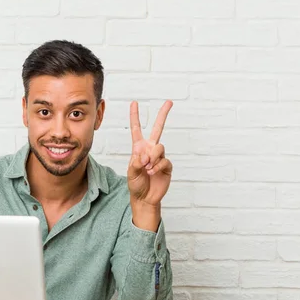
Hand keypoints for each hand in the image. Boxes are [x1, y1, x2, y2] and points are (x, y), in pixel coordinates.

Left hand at [127, 100, 172, 229]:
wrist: (145, 198)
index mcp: (138, 148)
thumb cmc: (135, 184)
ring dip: (152, 157)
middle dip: (163, 115)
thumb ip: (136, 162)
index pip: (137, 129)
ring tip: (147, 168)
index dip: (135, 116)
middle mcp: (150, 149)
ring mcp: (159, 157)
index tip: (134, 103)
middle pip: (158, 129)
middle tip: (169, 102)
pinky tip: (152, 172)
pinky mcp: (167, 165)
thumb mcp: (131, 173)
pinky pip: (164, 160)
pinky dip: (157, 166)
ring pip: (159, 147)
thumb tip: (145, 155)